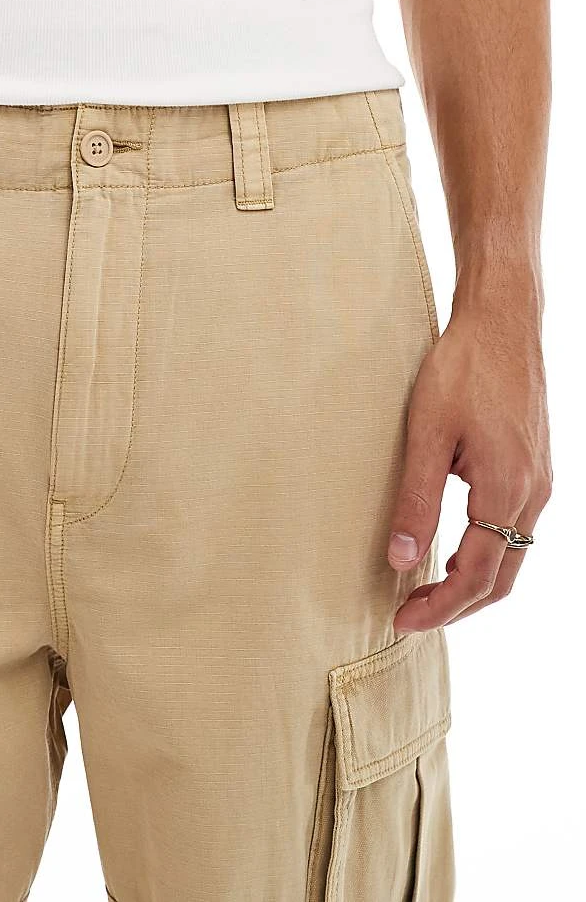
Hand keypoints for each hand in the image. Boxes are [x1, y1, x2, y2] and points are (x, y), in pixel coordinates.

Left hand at [388, 305, 551, 632]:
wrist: (502, 320)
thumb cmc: (462, 368)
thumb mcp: (427, 434)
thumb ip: (416, 501)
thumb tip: (402, 561)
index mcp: (507, 489)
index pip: (476, 575)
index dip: (439, 607)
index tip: (402, 622)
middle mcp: (533, 493)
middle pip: (501, 578)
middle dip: (456, 606)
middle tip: (409, 616)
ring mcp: (540, 482)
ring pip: (511, 557)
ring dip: (471, 582)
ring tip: (425, 591)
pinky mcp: (535, 468)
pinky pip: (514, 530)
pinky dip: (484, 554)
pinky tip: (452, 550)